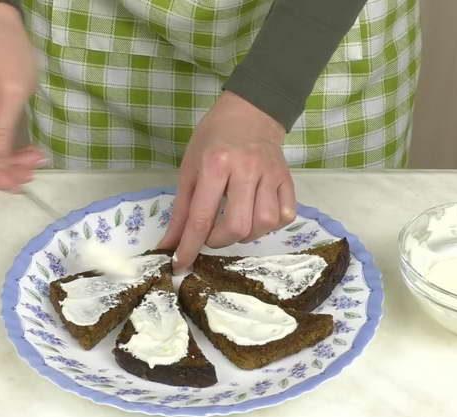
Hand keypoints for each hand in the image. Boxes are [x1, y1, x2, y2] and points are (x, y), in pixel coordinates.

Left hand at [158, 91, 296, 270]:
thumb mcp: (189, 168)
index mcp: (215, 165)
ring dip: (246, 235)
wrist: (251, 111)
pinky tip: (257, 216)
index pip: (201, 217)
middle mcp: (246, 170)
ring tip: (235, 224)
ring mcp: (270, 174)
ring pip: (264, 224)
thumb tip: (169, 246)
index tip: (180, 265)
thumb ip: (181, 210)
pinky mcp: (287, 179)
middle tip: (212, 235)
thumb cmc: (213, 139)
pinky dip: (271, 225)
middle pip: (237, 226)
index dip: (189, 247)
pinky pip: (286, 215)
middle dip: (220, 241)